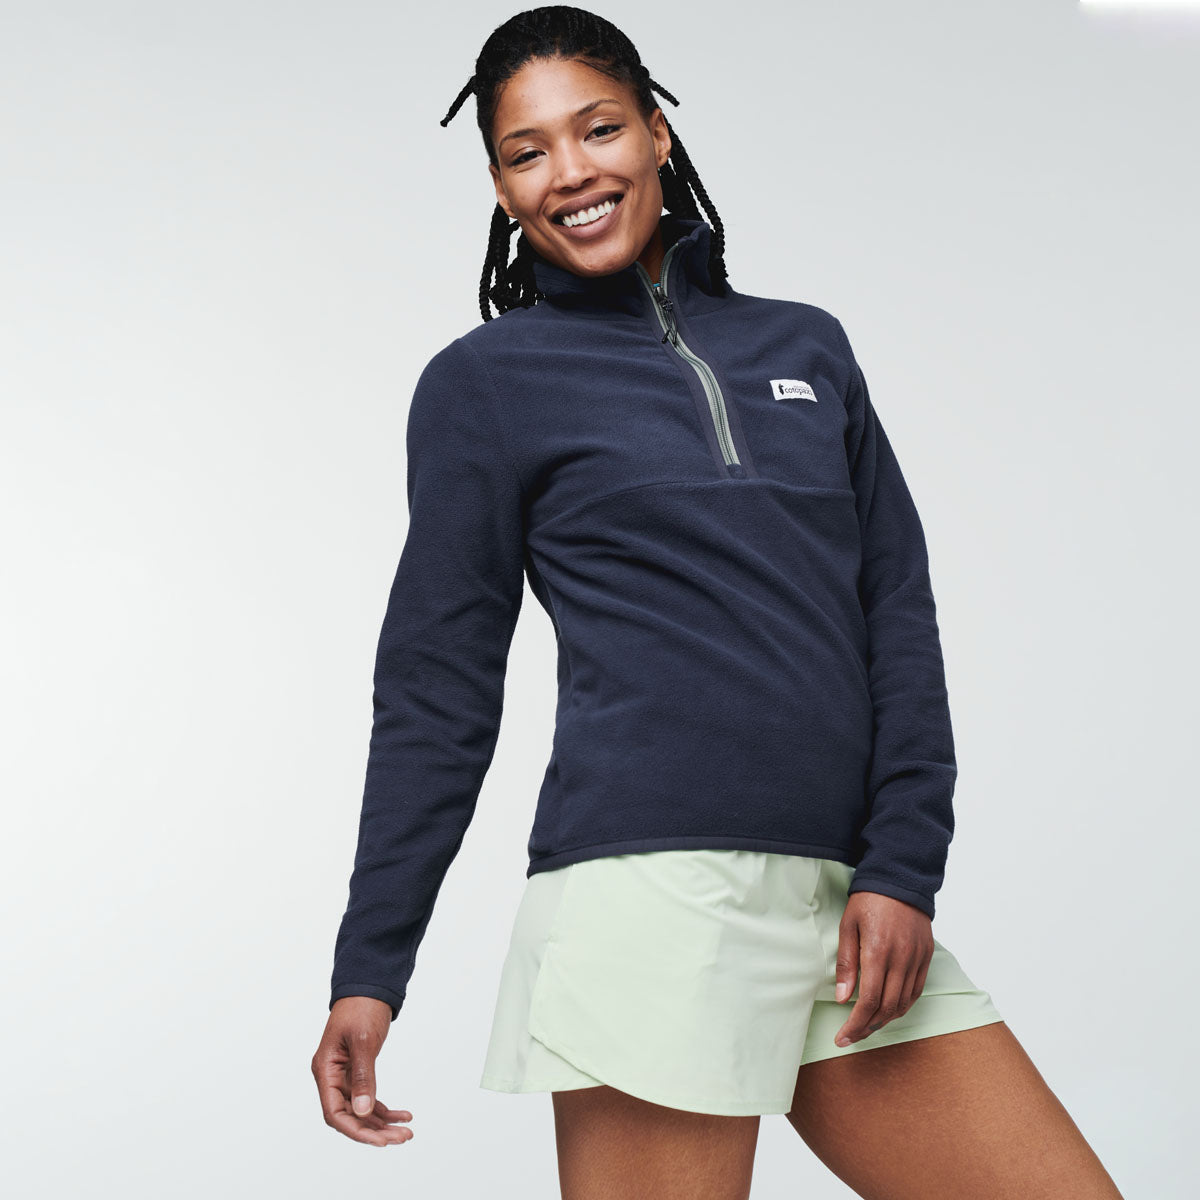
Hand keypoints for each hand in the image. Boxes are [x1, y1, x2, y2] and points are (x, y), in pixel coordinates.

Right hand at [313, 997, 413, 1145]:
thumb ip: (362, 1076)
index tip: (381, 1141)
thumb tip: (362, 1111)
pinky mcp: (358, 1070)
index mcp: (325, 1069)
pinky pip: (369, 1097)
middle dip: (374, 1131)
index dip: (355, 1130)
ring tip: (407, 1132)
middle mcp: (331, 1076)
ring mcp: (344, 1075)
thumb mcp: (363, 1040)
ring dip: (382, 1123)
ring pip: (361, 1110)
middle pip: (349, 1116)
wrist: (369, 984)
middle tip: (402, 1138)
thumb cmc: (361, 1007)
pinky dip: (385, 1109)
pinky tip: (403, 1115)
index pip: (334, 1113)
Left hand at [832, 890, 932, 1047]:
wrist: (900, 880)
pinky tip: (888, 1012)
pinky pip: (916, 991)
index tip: (842, 1037)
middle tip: (850, 1038)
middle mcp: (901, 958)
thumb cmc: (868, 900)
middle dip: (867, 1027)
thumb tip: (843, 998)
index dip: (856, 1023)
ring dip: (884, 1021)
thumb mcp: (848, 926)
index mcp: (878, 950)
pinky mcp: (926, 957)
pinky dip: (902, 1006)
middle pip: (887, 1007)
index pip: (869, 999)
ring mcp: (917, 959)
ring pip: (903, 1003)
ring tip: (866, 1028)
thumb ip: (847, 963)